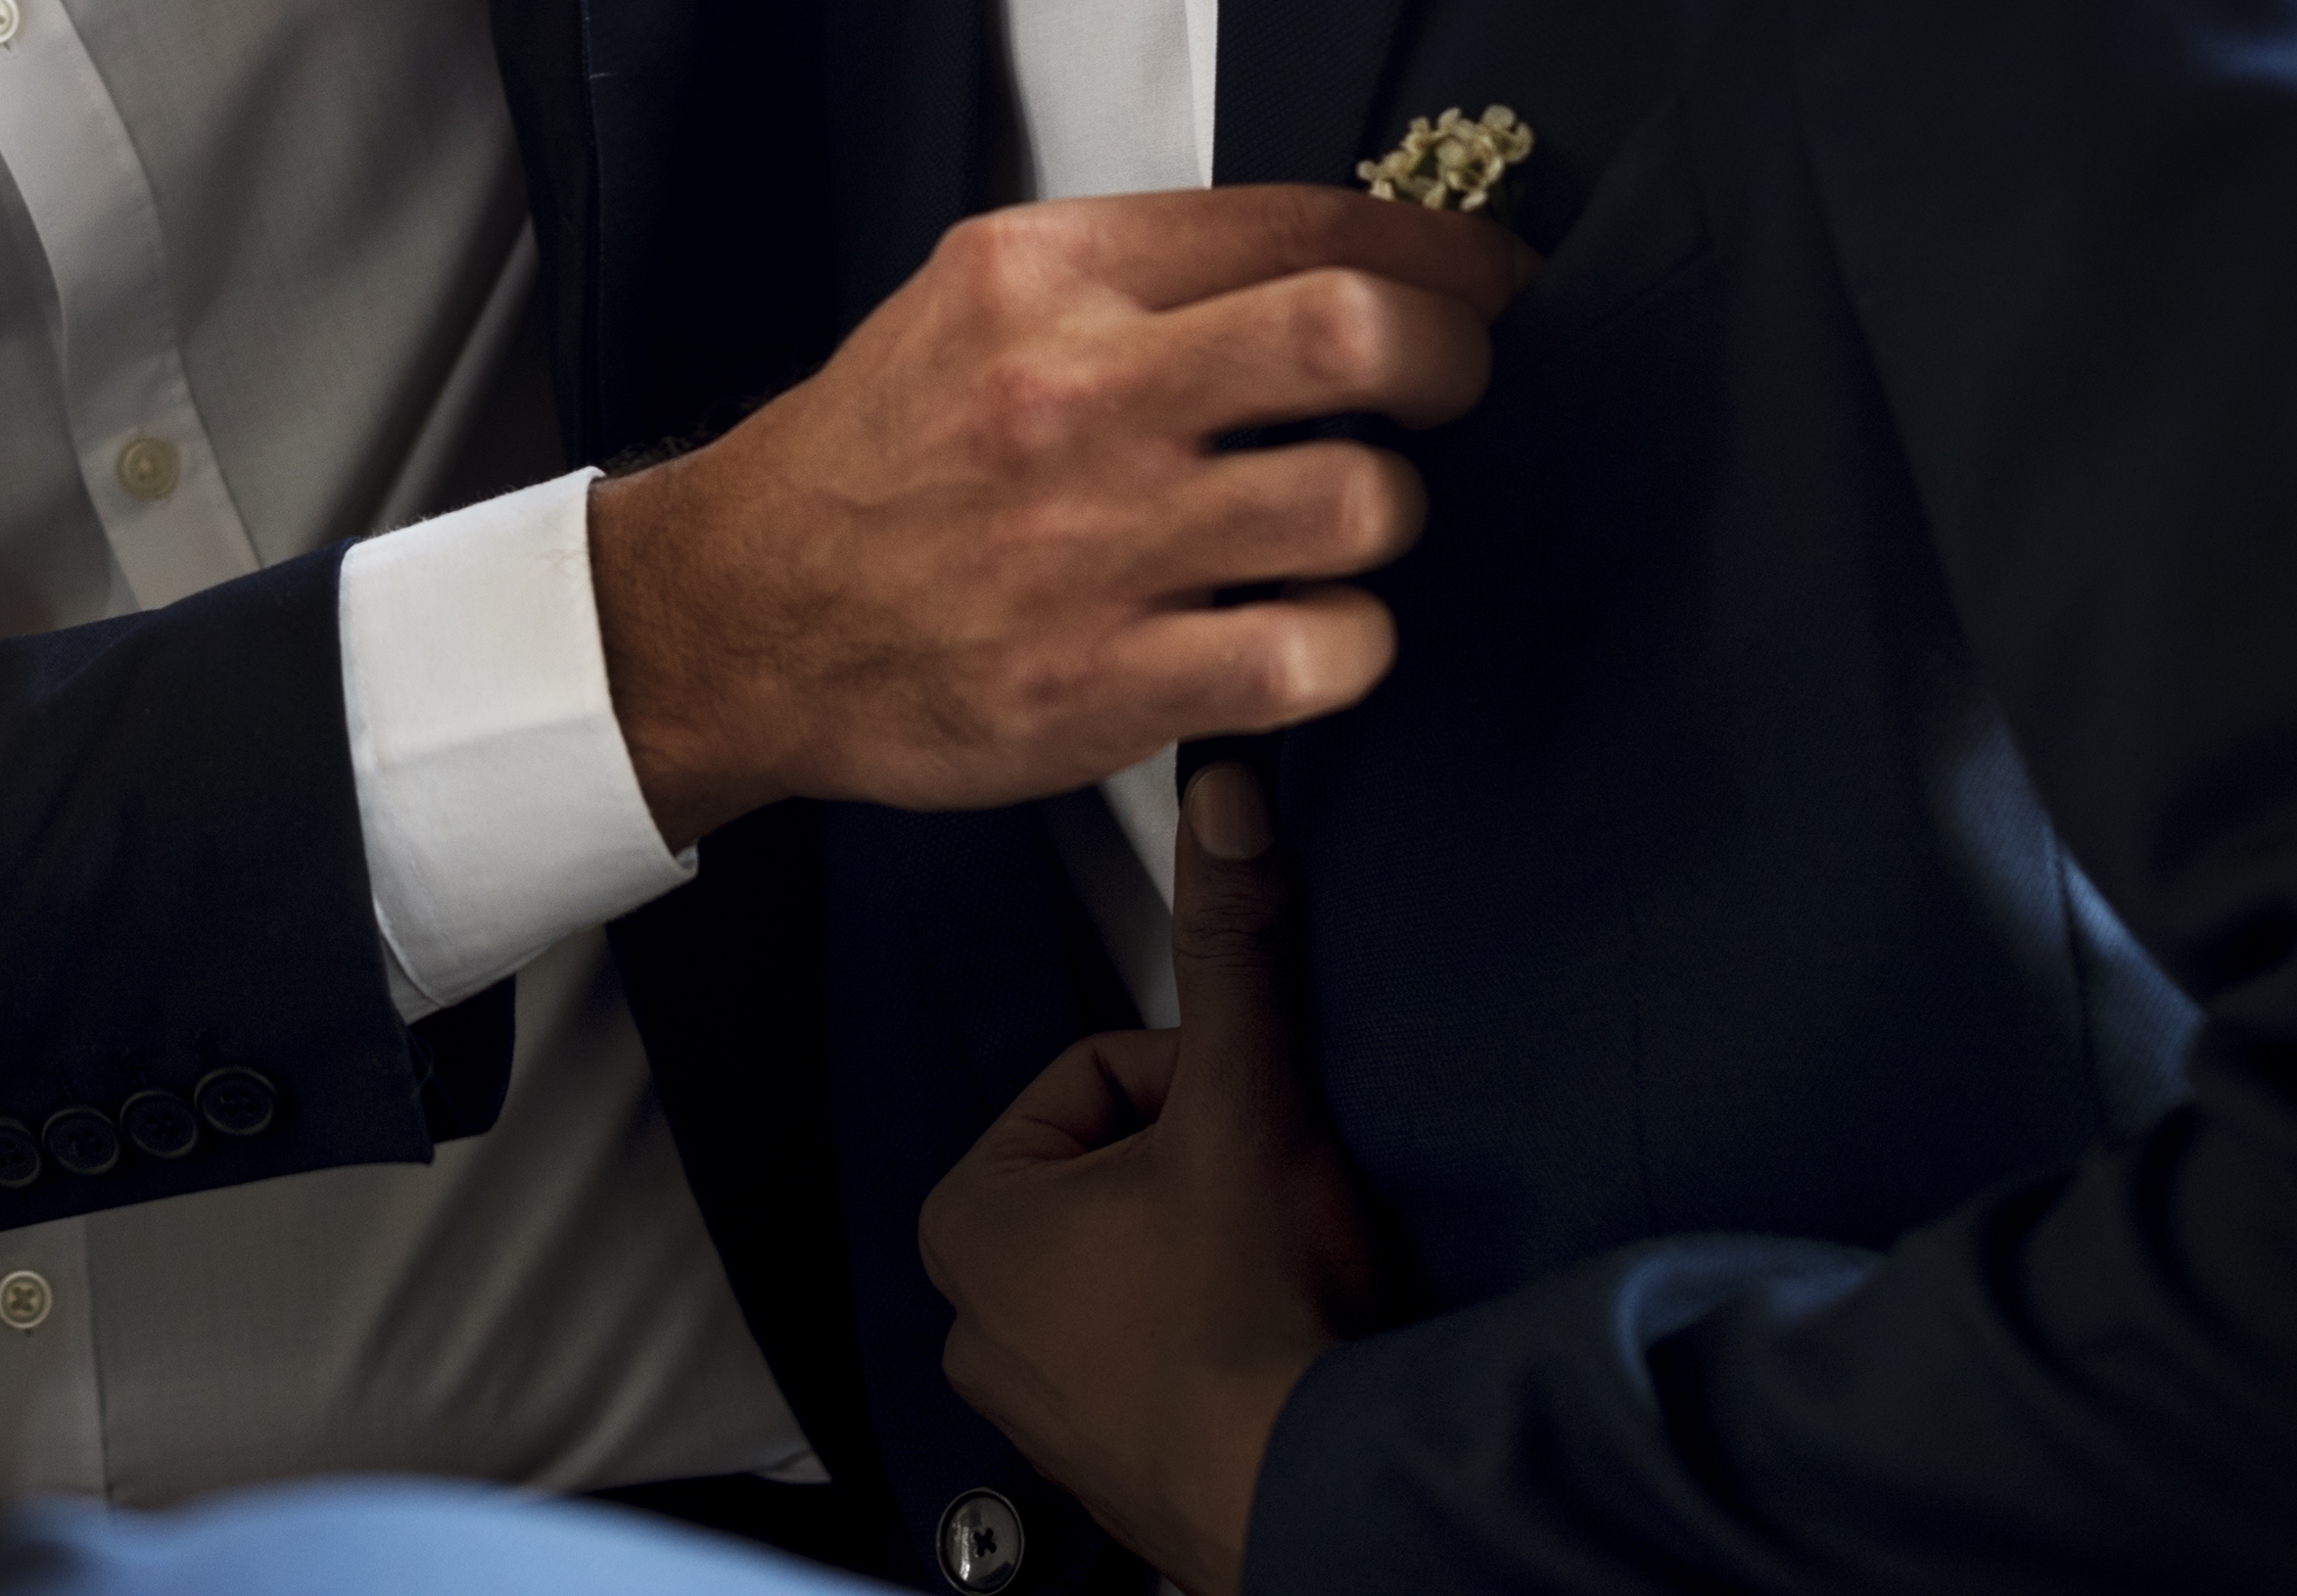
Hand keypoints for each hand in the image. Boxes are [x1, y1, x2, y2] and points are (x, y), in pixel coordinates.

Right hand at [592, 190, 1530, 843]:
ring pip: (1361, 503)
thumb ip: (1143, 272)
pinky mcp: (1103, 683)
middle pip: (1353, 333)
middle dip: (1453, 358)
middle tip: (1452, 388)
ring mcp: (1093, 545)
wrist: (744, 609)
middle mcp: (1077, 395)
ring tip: (1343, 525)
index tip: (1487, 281)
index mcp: (1050, 276)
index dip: (1440, 251)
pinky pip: (1315, 656)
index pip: (1304, 222)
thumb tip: (1342, 256)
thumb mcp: (980, 298)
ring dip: (1389, 516)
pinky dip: (1348, 645)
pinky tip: (1308, 632)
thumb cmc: (882, 455)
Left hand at [924, 764, 1411, 1592]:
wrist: (1325, 1494)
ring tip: (1275, 1282)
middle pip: (1117, 1169)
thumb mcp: (1247, 1099)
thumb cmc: (1259, 1317)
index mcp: (971, 1218)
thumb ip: (1230, 946)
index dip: (1195, 1083)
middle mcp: (979, 1321)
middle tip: (1267, 1209)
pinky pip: (1166, 1361)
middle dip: (1201, 1171)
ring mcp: (1039, 1408)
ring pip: (1144, 1263)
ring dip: (1214, 1254)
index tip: (1244, 1129)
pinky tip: (1273, 1346)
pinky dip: (1219, 1343)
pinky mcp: (1109, 1470)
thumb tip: (1221, 802)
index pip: (1097, 1078)